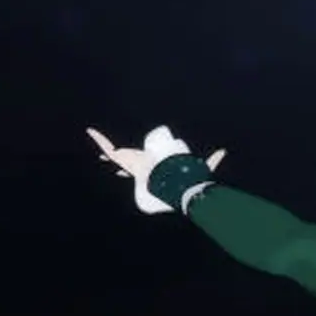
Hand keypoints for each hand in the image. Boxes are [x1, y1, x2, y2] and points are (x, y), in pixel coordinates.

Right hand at [86, 125, 225, 213]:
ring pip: (116, 154)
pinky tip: (90, 131)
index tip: (135, 164)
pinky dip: (99, 139)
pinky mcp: (125, 159)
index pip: (145, 167)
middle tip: (112, 157)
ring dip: (107, 147)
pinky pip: (108, 148)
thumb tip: (224, 151)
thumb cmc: (183, 179)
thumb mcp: (201, 166)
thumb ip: (213, 161)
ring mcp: (132, 163)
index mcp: (156, 169)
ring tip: (95, 139)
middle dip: (121, 158)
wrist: (170, 183)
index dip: (139, 165)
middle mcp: (142, 167)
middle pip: (128, 161)